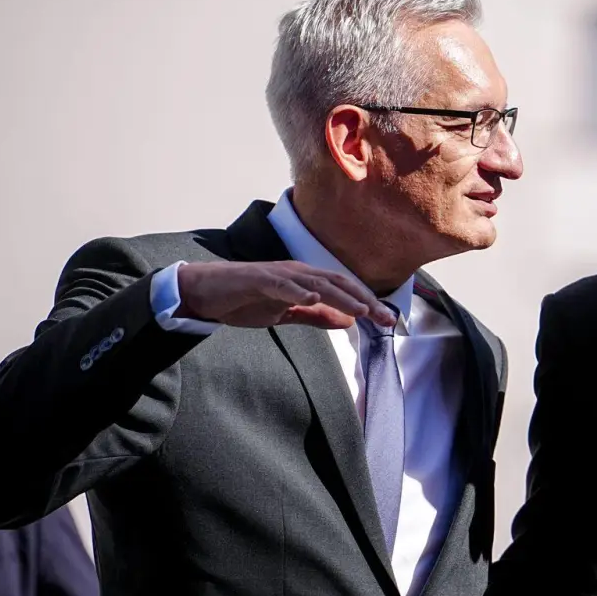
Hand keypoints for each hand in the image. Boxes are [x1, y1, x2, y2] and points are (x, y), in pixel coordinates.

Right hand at [174, 261, 394, 330]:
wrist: (208, 292)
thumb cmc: (248, 300)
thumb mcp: (288, 313)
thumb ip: (316, 316)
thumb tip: (348, 322)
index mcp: (306, 280)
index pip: (344, 289)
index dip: (367, 303)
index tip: (388, 320)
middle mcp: (298, 273)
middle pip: (338, 284)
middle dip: (364, 300)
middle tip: (385, 317)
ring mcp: (279, 274)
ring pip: (316, 283)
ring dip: (340, 296)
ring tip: (360, 310)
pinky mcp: (258, 280)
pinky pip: (281, 285)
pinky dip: (297, 291)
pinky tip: (311, 299)